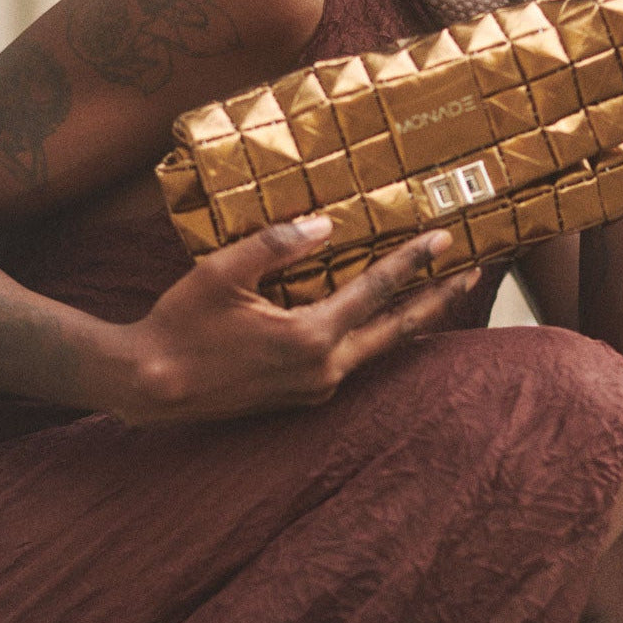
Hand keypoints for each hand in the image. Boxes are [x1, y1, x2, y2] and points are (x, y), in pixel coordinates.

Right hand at [107, 216, 476, 423]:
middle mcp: (322, 370)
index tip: (446, 238)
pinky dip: (372, 335)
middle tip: (473, 273)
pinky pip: (350, 360)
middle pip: (396, 331)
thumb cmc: (181, 324)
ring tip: (436, 292)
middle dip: (437, 301)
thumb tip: (326, 225)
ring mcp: (313, 389)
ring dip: (407, 319)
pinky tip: (376, 317)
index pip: (376, 290)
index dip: (413, 260)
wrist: (149, 386)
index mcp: (309, 338)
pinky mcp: (300, 397)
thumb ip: (277, 244)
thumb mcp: (223, 272)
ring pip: (376, 349)